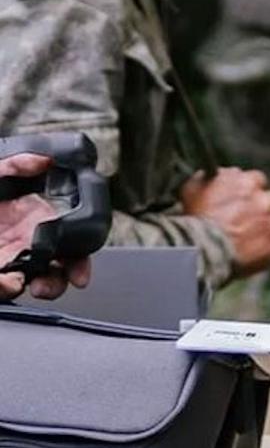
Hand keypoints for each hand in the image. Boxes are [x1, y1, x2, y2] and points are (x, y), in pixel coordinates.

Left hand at [0, 154, 90, 299]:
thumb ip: (15, 163)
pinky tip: (9, 280)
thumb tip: (44, 160)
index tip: (83, 257)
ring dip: (46, 285)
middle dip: (69, 273)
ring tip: (40, 285)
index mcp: (28, 216)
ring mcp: (4, 259)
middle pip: (57, 263)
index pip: (64, 234)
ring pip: (34, 280)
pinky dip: (8, 287)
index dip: (79, 248)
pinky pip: (4, 285)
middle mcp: (20, 240)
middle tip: (72, 277)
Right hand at [180, 167, 269, 276]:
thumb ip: (213, 177)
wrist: (202, 249)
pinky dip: (263, 250)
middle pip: (267, 201)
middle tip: (241, 221)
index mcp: (250, 182)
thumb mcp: (195, 187)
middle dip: (257, 209)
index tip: (240, 200)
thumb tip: (215, 175)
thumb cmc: (195, 218)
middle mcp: (266, 200)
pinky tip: (247, 254)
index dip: (246, 192)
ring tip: (243, 240)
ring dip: (262, 229)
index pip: (256, 180)